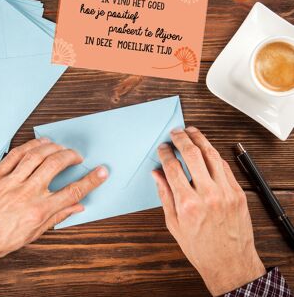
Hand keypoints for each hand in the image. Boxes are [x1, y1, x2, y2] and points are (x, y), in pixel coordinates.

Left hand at [0, 138, 107, 266]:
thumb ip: (57, 217)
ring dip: (53, 147)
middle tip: (77, 156)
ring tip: (61, 147)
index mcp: (39, 211)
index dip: (91, 180)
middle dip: (72, 156)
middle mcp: (27, 193)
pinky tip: (39, 144)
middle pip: (57, 165)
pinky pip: (16, 154)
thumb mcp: (32, 235)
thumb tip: (76, 207)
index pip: (73, 192)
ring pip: (37, 156)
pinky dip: (31, 145)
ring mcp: (11, 182)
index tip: (102, 171)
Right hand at [152, 126, 265, 295]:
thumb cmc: (200, 247)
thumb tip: (157, 174)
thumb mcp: (174, 224)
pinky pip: (225, 166)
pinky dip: (214, 154)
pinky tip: (207, 149)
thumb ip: (165, 195)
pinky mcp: (238, 192)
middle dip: (181, 138)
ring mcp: (225, 192)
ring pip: (211, 155)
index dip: (166, 153)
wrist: (229, 262)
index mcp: (187, 203)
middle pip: (192, 154)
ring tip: (192, 132)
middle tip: (176, 132)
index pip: (173, 167)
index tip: (163, 148)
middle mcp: (207, 194)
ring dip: (200, 139)